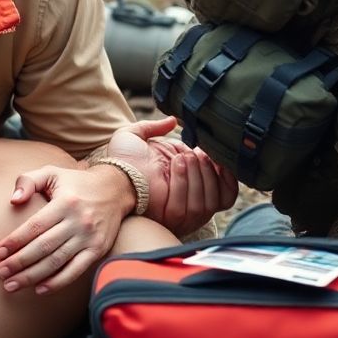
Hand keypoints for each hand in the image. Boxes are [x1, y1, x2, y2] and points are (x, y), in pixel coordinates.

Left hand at [0, 165, 133, 294]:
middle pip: (43, 247)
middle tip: (1, 272)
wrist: (115, 189)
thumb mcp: (51, 172)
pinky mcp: (98, 250)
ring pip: (57, 261)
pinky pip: (76, 270)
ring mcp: (89, 238)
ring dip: (32, 276)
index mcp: (65, 202)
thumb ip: (28, 181)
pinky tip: (39, 289)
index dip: (15, 241)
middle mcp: (78, 221)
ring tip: (12, 284)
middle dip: (19, 262)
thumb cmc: (76, 182)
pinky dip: (58, 282)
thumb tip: (13, 200)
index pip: (35, 226)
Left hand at [108, 117, 238, 235]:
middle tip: (196, 154)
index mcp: (187, 185)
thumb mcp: (137, 136)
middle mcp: (187, 201)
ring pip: (208, 203)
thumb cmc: (122, 157)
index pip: (223, 190)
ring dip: (199, 175)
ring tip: (183, 158)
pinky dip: (187, 182)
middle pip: (218, 196)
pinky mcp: (171, 217)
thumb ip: (155, 127)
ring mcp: (180, 212)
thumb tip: (173, 121)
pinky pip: (191, 207)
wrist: (113, 172)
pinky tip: (177, 164)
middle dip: (209, 170)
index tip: (219, 156)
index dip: (225, 173)